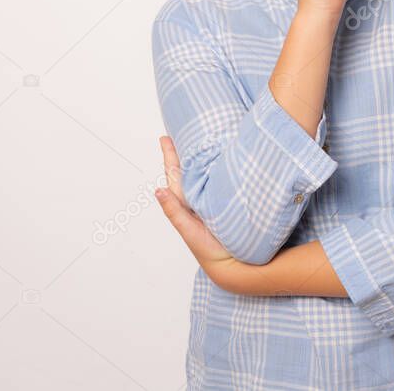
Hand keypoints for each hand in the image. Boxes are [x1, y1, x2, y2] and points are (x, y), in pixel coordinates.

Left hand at [154, 136, 242, 288]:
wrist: (235, 263)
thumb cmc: (208, 251)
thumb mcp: (188, 230)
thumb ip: (174, 211)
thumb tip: (158, 190)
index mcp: (188, 201)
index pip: (177, 174)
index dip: (171, 156)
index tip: (165, 138)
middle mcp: (201, 197)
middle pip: (189, 168)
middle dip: (183, 150)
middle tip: (177, 130)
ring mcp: (215, 197)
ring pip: (205, 172)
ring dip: (200, 156)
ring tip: (196, 138)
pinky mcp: (230, 198)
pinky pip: (222, 179)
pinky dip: (218, 168)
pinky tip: (220, 157)